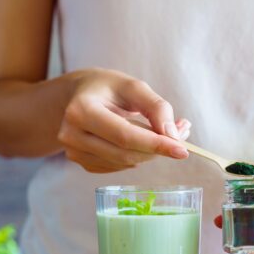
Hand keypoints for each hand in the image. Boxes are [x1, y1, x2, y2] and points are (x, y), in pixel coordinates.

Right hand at [59, 68, 190, 172]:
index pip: (124, 136)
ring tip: (160, 133)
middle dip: (156, 149)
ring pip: (123, 163)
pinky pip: (117, 167)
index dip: (155, 144)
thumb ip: (156, 107)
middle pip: (124, 153)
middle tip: (179, 136)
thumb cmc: (105, 88)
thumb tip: (173, 136)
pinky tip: (139, 142)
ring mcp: (74, 152)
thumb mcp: (132, 86)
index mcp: (81, 110)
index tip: (182, 149)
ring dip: (148, 153)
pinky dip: (135, 157)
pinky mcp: (81, 162)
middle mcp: (71, 135)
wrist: (76, 96)